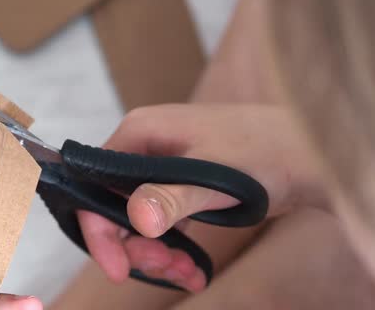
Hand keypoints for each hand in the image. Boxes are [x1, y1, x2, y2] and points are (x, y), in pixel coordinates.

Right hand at [78, 104, 324, 291]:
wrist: (312, 152)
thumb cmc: (266, 153)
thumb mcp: (215, 179)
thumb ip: (171, 198)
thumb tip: (136, 218)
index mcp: (141, 132)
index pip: (95, 183)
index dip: (100, 229)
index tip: (117, 269)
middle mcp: (145, 145)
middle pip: (115, 205)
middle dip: (136, 246)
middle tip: (166, 270)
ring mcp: (163, 164)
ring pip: (139, 218)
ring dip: (158, 252)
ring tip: (188, 274)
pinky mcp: (182, 182)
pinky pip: (162, 220)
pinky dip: (173, 247)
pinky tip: (194, 270)